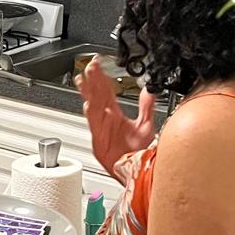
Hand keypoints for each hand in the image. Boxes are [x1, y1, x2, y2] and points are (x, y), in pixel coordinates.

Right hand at [78, 57, 155, 173]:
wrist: (135, 169)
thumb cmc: (138, 151)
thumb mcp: (146, 125)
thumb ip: (146, 107)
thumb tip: (149, 91)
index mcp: (115, 114)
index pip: (106, 91)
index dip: (101, 78)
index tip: (98, 64)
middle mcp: (106, 119)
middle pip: (97, 95)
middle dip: (93, 80)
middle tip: (90, 66)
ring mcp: (101, 127)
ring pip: (92, 106)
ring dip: (88, 92)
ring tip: (84, 79)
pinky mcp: (99, 138)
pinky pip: (94, 124)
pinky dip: (91, 114)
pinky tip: (88, 104)